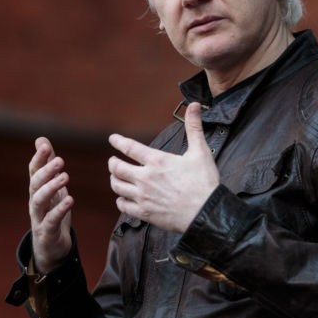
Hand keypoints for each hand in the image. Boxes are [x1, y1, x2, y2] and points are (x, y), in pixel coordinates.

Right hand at [28, 137, 73, 273]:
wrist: (50, 246)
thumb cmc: (51, 211)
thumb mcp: (52, 186)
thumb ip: (47, 164)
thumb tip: (41, 139)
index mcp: (37, 189)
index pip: (33, 171)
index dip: (38, 158)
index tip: (45, 145)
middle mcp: (35, 201)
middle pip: (35, 183)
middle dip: (46, 171)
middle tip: (60, 160)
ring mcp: (39, 217)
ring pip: (39, 201)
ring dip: (51, 188)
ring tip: (66, 177)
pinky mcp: (46, 231)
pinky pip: (51, 220)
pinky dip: (60, 209)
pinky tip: (70, 199)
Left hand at [108, 103, 219, 233]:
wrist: (205, 212)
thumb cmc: (204, 182)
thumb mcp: (201, 152)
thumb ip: (194, 127)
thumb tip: (195, 105)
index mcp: (157, 161)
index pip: (130, 147)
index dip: (118, 141)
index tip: (112, 139)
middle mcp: (145, 178)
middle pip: (117, 168)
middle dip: (112, 163)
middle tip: (112, 161)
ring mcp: (142, 196)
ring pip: (117, 186)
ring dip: (114, 180)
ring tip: (116, 177)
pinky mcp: (144, 212)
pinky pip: (122, 205)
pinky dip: (120, 200)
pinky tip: (123, 198)